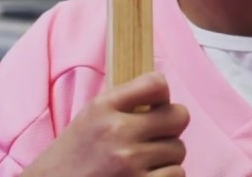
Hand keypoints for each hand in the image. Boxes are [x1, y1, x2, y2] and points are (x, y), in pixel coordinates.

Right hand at [22, 71, 188, 176]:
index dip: (163, 96)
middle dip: (171, 128)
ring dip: (166, 158)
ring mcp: (128, 162)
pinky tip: (147, 176)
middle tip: (155, 138)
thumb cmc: (72, 157)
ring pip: (179, 150)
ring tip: (143, 163)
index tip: (155, 108)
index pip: (157, 83)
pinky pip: (177, 174)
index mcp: (104, 107)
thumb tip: (165, 98)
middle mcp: (117, 131)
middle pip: (179, 116)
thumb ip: (124, 104)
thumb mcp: (90, 118)